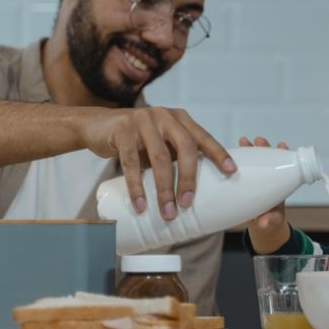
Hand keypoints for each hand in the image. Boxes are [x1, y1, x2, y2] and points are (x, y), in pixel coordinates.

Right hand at [80, 107, 235, 217]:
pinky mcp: (122, 130)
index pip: (203, 137)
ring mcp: (143, 120)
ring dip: (164, 189)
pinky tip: (140, 205)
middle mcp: (165, 116)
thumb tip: (199, 192)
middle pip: (185, 147)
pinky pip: (131, 161)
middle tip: (188, 204)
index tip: (231, 172)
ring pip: (159, 158)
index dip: (218, 154)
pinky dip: (136, 186)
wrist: (96, 126)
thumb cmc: (136, 140)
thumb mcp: (160, 143)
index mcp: (180, 119)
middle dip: (189, 178)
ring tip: (168, 213)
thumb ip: (176, 155)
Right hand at [239, 136, 290, 251]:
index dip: (282, 153)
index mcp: (278, 182)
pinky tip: (224, 154)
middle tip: (258, 141)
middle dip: (263, 147)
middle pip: (266, 158)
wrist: (261, 225)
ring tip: (243, 141)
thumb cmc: (270, 219)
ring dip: (247, 149)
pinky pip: (236, 169)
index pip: (282, 164)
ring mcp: (253, 177)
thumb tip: (264, 222)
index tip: (282, 146)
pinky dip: (231, 160)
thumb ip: (270, 220)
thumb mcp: (272, 220)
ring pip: (251, 160)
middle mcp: (266, 177)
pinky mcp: (241, 181)